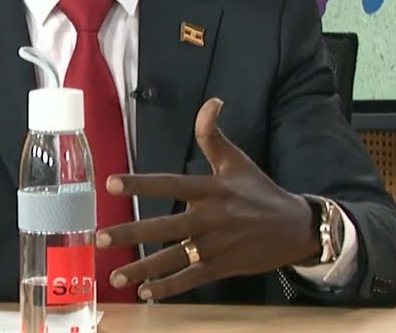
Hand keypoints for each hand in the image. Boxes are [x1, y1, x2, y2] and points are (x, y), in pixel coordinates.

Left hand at [96, 98, 321, 300]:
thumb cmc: (259, 192)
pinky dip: (169, 287)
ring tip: (115, 276)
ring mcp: (217, 245)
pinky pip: (191, 278)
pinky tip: (146, 293)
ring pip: (174, 257)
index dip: (140, 184)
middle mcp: (211, 217)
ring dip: (143, 268)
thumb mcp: (237, 161)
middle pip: (166, 226)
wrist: (294, 227)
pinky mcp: (223, 267)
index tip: (111, 183)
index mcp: (211, 189)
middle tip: (101, 237)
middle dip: (132, 232)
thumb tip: (211, 101)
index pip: (170, 184)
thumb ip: (213, 135)